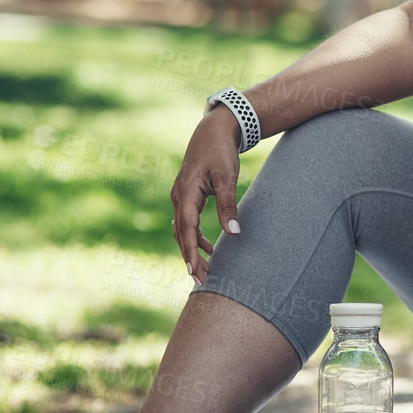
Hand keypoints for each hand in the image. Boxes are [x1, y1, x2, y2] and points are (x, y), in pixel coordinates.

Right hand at [170, 106, 243, 283]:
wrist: (212, 131)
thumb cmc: (220, 152)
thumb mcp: (227, 178)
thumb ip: (228, 205)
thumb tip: (234, 233)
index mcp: (186, 193)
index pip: (186, 229)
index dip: (189, 252)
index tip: (194, 272)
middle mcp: (178, 197)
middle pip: (181, 234)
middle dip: (190, 258)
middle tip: (201, 281)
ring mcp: (179, 197)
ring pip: (181, 230)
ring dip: (191, 250)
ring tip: (205, 269)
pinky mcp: (185, 196)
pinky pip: (186, 222)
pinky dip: (194, 236)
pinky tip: (208, 247)